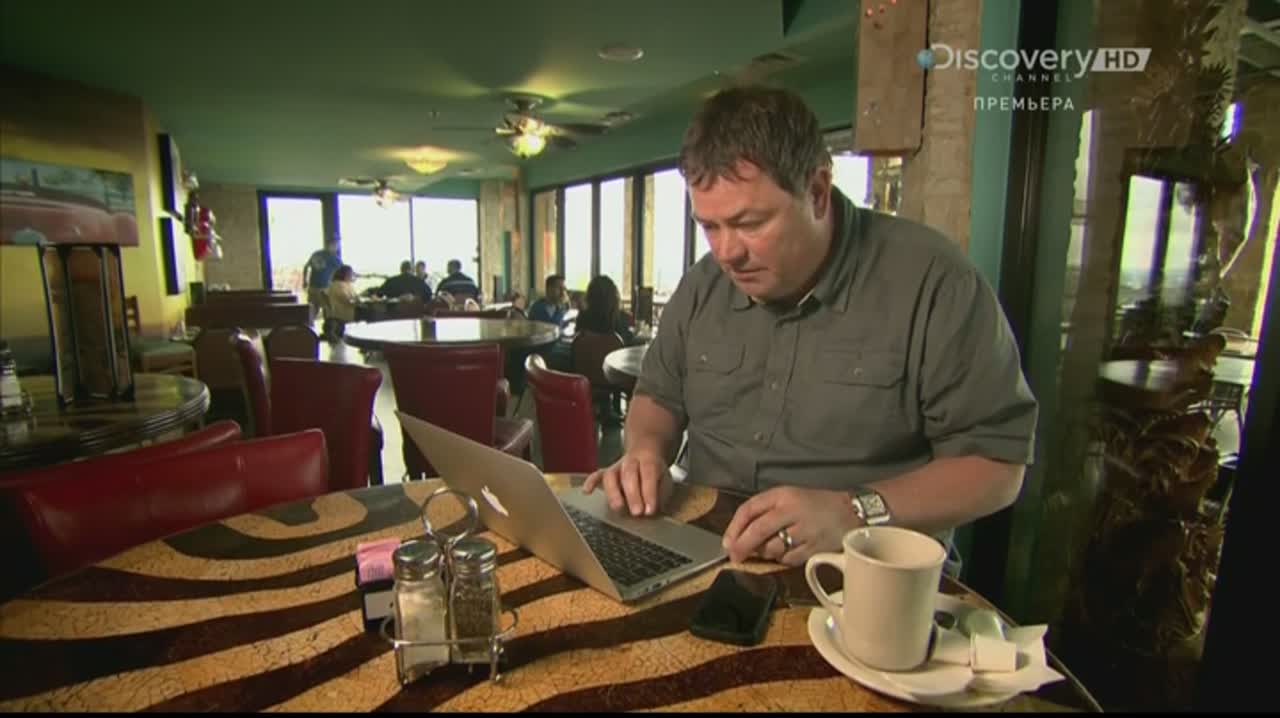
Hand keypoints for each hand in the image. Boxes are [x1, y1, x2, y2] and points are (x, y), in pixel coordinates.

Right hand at [583, 450, 672, 516]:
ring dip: (613, 492)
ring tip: (617, 507)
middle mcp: (631, 461)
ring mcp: (617, 466)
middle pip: (629, 474)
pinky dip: (591, 482)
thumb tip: (652, 510)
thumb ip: (660, 493)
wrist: (646, 451)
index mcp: (649, 460)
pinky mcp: (607, 472)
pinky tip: (587, 491)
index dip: (649, 492)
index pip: (649, 472)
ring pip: (611, 475)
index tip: (650, 510)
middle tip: (637, 513)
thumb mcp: (666, 480)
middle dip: (633, 494)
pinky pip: (597, 475)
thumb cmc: (656, 473)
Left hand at [721, 487, 860, 565]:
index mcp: (782, 495)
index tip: (727, 543)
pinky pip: (789, 559)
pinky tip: (790, 551)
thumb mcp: (789, 498)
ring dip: (766, 553)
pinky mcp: (815, 547)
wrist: (850, 512)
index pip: (749, 509)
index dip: (734, 528)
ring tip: (773, 547)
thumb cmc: (815, 505)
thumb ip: (765, 513)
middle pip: (758, 530)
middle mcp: (792, 510)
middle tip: (735, 557)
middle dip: (742, 546)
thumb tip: (740, 538)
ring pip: (773, 548)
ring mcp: (805, 529)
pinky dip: (784, 559)